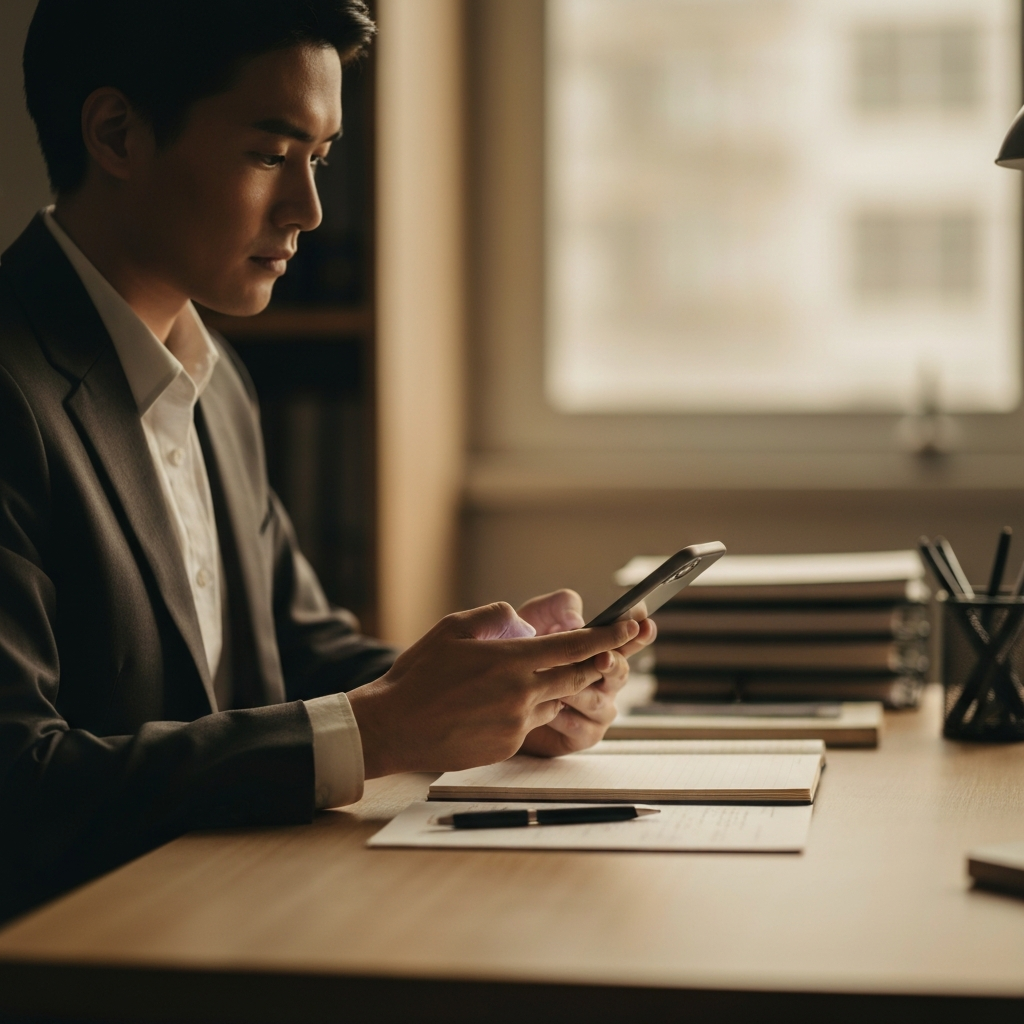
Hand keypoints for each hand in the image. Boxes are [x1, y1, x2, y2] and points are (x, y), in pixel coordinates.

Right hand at [346, 602, 639, 777]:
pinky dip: (524, 710)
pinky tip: (492, 706)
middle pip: (576, 677)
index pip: (574, 647)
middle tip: (605, 653)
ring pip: (553, 701)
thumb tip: (519, 618)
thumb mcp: (452, 628)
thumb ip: (493, 616)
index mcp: (511, 660)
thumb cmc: (418, 674)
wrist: (393, 727)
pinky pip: (530, 723)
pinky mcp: (508, 746)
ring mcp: (517, 723)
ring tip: (515, 682)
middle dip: (593, 664)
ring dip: (551, 689)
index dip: (608, 637)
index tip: (630, 626)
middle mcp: (521, 694)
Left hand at [516, 590, 656, 755]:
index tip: (643, 621)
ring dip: (579, 691)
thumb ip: (557, 607)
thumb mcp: (536, 619)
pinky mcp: (582, 734)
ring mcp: (597, 708)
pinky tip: (546, 709)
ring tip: (558, 685)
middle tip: (602, 657)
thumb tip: (576, 619)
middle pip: (620, 671)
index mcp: (601, 650)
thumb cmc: (519, 651)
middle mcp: (605, 680)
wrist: (493, 695)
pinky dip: (563, 716)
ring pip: (598, 701)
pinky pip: (580, 726)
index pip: (628, 639)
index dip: (639, 632)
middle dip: (612, 663)